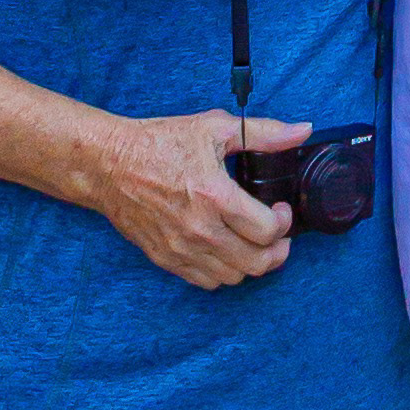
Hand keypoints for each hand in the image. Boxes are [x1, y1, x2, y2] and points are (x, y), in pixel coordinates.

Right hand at [88, 108, 305, 287]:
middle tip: (277, 233)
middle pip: (256, 263)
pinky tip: (226, 250)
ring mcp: (181, 248)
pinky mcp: (166, 259)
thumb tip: (301, 131)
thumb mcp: (214, 127)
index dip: (284, 222)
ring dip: (251, 263)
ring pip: (234, 277)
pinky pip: (206, 282)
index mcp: (214, 195)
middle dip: (277, 250)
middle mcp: (199, 229)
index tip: (280, 209)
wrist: (109, 164)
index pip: (267, 230)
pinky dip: (224, 272)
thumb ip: (263, 133)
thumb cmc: (159, 143)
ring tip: (253, 242)